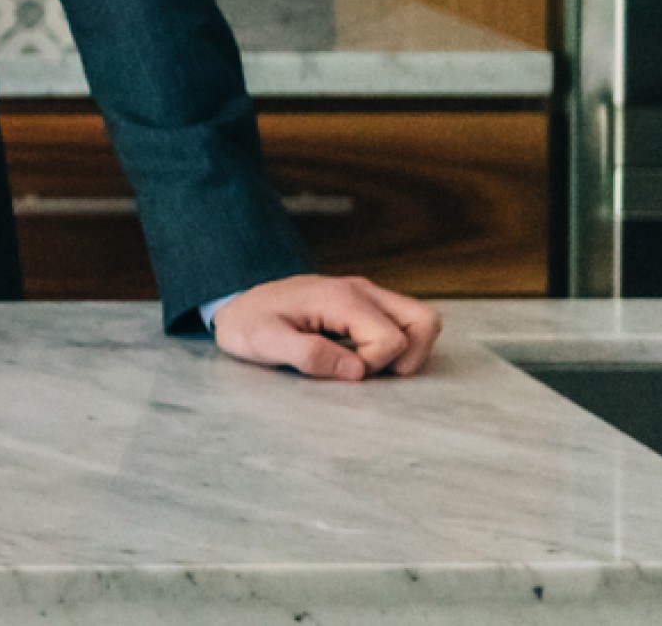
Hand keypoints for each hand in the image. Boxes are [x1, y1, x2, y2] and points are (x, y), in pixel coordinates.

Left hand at [210, 274, 442, 379]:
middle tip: (372, 372)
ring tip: (370, 366)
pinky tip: (365, 356)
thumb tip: (357, 371)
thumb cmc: (249, 324)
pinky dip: (398, 345)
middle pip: (424, 320)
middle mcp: (361, 290)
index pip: (391, 338)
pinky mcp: (365, 303)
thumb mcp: (265, 343)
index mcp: (340, 298)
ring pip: (421, 320)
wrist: (237, 306)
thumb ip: (309, 355)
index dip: (374, 365)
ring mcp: (366, 294)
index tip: (341, 369)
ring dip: (408, 351)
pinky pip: (403, 323)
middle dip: (410, 357)